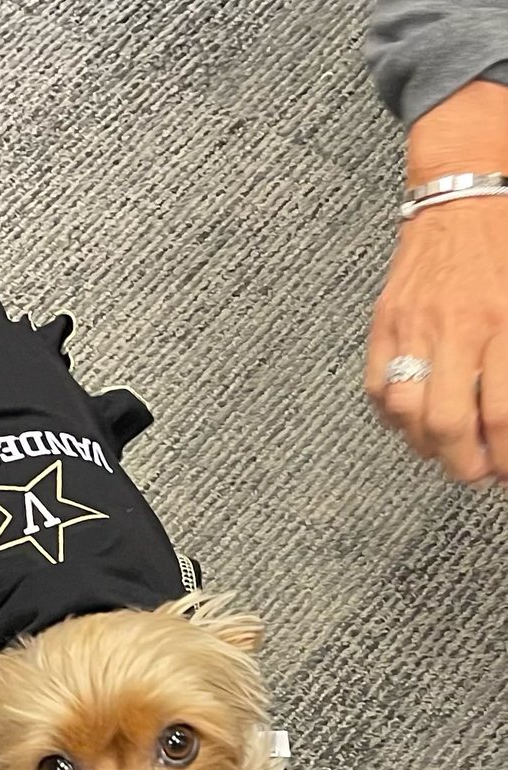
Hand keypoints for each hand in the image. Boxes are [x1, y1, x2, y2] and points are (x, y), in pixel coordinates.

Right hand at [366, 197, 507, 482]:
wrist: (464, 193)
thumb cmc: (505, 248)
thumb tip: (506, 422)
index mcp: (504, 322)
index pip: (502, 415)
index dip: (503, 458)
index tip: (504, 471)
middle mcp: (458, 328)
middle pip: (449, 424)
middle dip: (463, 465)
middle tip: (474, 473)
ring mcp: (414, 326)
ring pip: (407, 412)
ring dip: (425, 443)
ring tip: (442, 448)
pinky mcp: (384, 322)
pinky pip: (378, 387)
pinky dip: (393, 414)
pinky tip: (412, 417)